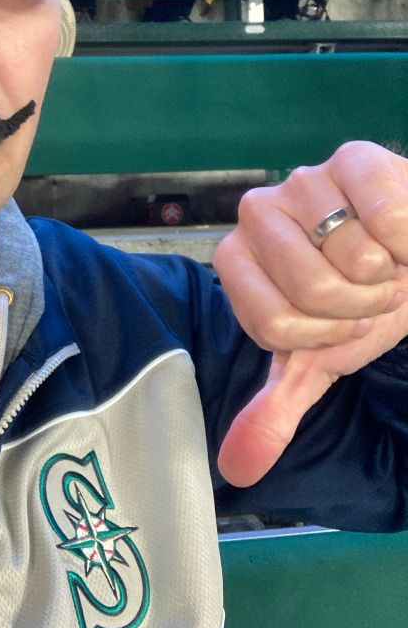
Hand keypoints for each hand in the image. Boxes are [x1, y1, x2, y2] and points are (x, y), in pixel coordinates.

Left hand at [213, 141, 407, 486]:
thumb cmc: (359, 300)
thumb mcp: (319, 358)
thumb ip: (277, 407)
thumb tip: (236, 470)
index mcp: (236, 262)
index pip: (272, 324)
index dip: (322, 336)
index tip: (337, 323)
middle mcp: (256, 213)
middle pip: (310, 291)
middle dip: (357, 308)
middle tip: (367, 293)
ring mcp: (303, 180)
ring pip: (351, 257)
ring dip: (386, 276)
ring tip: (383, 263)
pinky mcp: (355, 157)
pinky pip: (385, 214)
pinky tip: (401, 234)